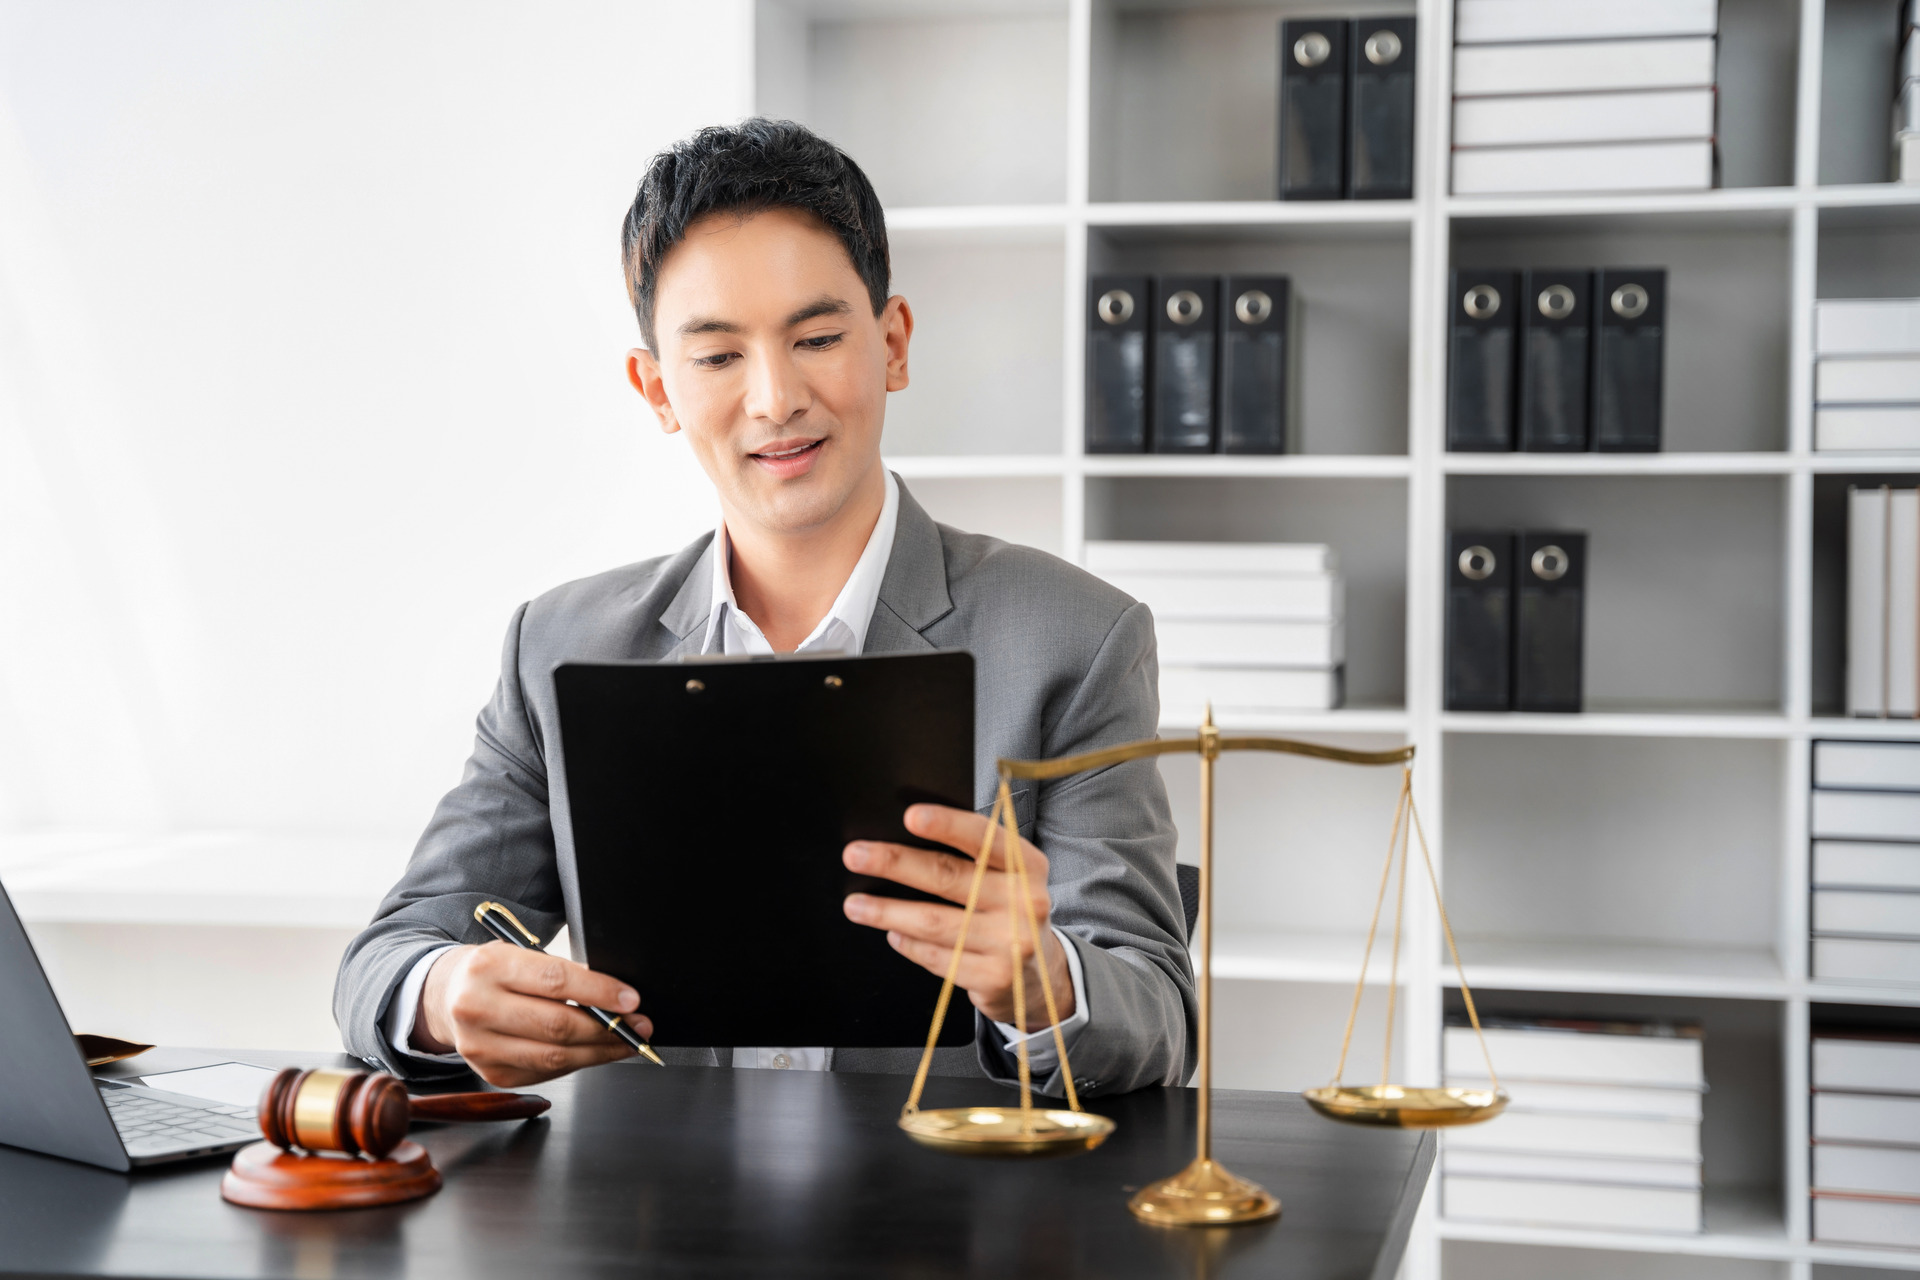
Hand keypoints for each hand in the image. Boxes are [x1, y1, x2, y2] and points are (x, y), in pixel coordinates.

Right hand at [415, 943, 652, 1086]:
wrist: (447, 996)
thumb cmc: (495, 972)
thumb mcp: (521, 955)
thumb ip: (561, 974)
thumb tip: (615, 997)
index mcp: (489, 967)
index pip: (555, 981)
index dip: (599, 992)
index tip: (631, 999)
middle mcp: (477, 1007)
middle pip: (557, 1026)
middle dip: (607, 1028)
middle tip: (638, 1025)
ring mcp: (480, 1047)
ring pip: (554, 1057)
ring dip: (599, 1052)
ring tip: (626, 1042)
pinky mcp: (490, 1073)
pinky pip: (545, 1073)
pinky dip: (577, 1064)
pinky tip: (595, 1053)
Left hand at [842, 803, 1073, 1030]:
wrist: (1042, 973)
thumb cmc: (1009, 909)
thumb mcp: (1009, 876)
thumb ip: (974, 857)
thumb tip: (906, 838)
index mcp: (1028, 866)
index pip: (984, 838)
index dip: (947, 825)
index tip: (910, 816)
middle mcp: (1025, 902)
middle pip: (948, 878)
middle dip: (895, 864)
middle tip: (855, 856)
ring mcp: (1011, 944)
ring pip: (933, 923)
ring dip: (887, 912)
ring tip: (855, 904)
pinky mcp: (993, 978)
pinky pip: (937, 958)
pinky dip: (908, 944)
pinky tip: (892, 933)